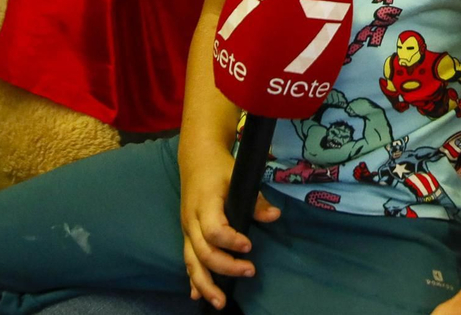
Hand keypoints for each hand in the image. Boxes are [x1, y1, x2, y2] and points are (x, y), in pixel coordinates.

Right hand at [178, 142, 280, 309]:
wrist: (196, 160)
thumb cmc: (219, 168)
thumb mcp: (238, 177)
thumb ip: (255, 199)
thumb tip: (274, 215)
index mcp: (204, 204)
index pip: (213, 230)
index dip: (231, 241)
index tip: (249, 246)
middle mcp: (191, 220)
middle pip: (202, 252)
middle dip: (225, 267)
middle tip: (249, 272)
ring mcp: (187, 230)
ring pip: (191, 262)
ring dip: (205, 284)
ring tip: (220, 302)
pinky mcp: (187, 235)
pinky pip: (188, 260)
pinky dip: (193, 279)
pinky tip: (198, 295)